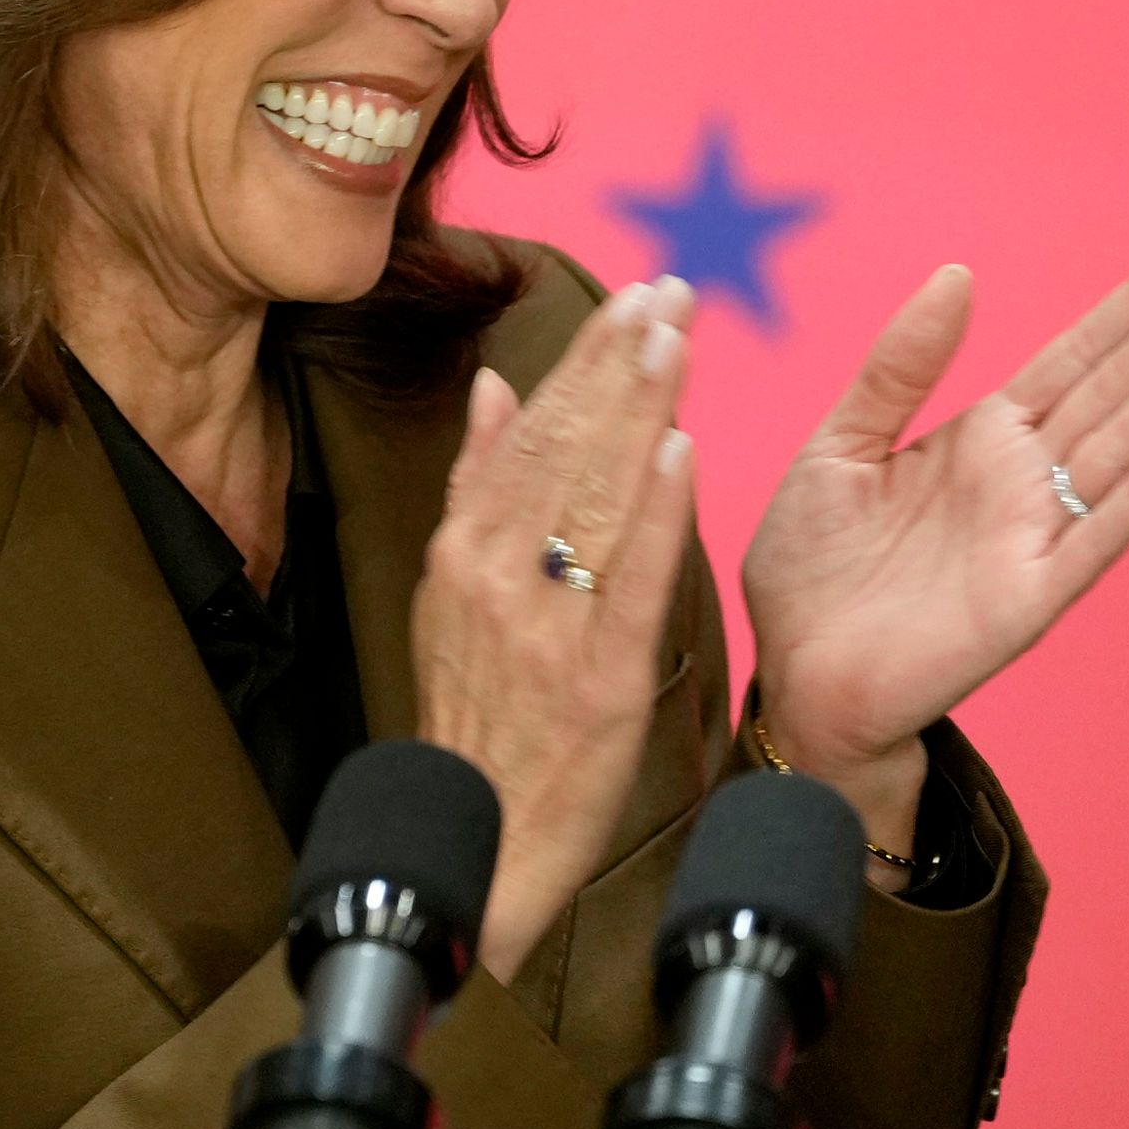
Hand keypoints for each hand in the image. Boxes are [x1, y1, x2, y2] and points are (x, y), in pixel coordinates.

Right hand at [413, 279, 701, 979]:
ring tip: (680, 338)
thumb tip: (496, 388)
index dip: (586, 360)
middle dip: (623, 362)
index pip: (534, 431)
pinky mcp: (600, 676)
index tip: (634, 299)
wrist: (476, 836)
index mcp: (465, 549)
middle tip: (674, 292)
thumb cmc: (474, 714)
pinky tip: (682, 452)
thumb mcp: (447, 592)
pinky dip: (656, 515)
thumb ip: (475, 486)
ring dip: (641, 410)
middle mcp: (500, 574)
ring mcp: (549, 624)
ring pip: (600, 496)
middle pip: (569, 448)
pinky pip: (632, 582)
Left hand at [742, 246, 1128, 836]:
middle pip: (1120, 389)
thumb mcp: (841, 445)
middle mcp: (1024, 481)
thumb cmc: (813, 569)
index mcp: (984, 438)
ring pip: (1124, 449)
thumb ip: (900, 367)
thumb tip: (957, 273)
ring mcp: (1033, 538)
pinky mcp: (1026, 600)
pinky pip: (1094, 539)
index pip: (1081, 356)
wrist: (795, 675)